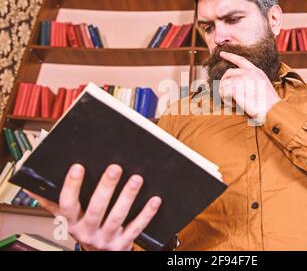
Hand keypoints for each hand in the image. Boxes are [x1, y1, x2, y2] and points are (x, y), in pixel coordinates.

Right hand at [27, 163, 161, 250]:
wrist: (100, 257)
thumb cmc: (85, 231)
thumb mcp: (67, 219)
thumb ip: (53, 203)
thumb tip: (34, 187)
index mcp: (72, 222)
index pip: (67, 204)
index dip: (72, 186)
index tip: (78, 166)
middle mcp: (87, 231)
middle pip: (96, 208)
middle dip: (106, 187)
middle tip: (115, 168)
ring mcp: (106, 238)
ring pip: (118, 217)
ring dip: (127, 197)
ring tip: (136, 179)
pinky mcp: (123, 244)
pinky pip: (136, 228)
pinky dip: (146, 214)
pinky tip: (154, 200)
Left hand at [219, 51, 280, 123]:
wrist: (272, 111)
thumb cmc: (269, 104)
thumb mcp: (263, 86)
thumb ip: (252, 80)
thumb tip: (238, 84)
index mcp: (256, 71)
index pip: (240, 60)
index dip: (230, 56)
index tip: (222, 53)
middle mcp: (248, 72)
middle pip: (228, 73)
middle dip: (224, 83)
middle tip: (229, 96)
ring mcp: (241, 78)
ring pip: (223, 85)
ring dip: (226, 96)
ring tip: (236, 103)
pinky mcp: (235, 87)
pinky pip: (222, 93)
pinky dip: (227, 101)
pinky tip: (236, 105)